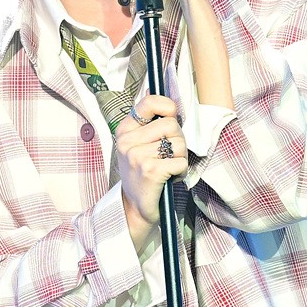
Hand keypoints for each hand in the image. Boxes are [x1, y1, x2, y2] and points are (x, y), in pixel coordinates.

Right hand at [115, 94, 187, 248]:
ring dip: (180, 157)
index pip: (149, 102)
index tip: (171, 116)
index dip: (168, 107)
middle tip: (169, 155)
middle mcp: (128, 141)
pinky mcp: (150, 170)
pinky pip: (180, 161)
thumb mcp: (138, 144)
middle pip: (171, 124)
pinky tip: (170, 177)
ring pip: (178, 143)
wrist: (134, 208)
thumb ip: (150, 123)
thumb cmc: (141, 174)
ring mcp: (137, 156)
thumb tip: (164, 98)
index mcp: (125, 130)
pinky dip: (181, 171)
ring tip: (168, 167)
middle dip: (178, 140)